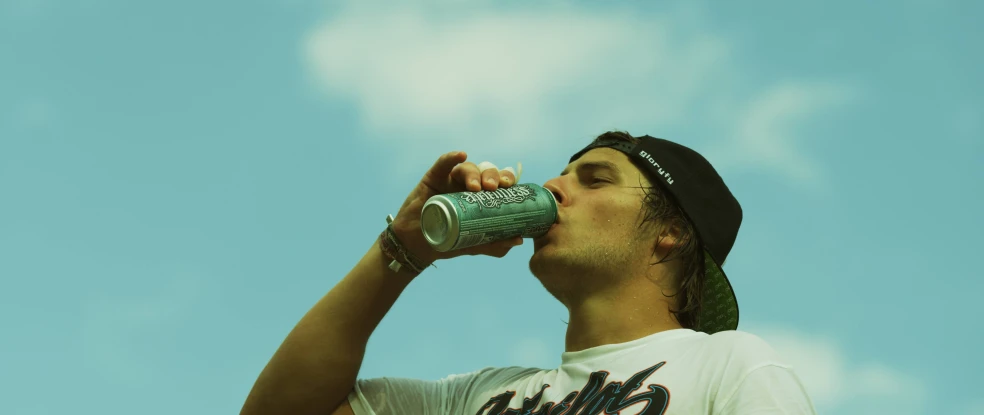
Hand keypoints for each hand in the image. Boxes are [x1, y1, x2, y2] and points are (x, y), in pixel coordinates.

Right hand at [389, 152, 522, 265]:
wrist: (416, 246)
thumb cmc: (446, 242)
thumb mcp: (473, 245)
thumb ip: (494, 244)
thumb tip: (518, 240)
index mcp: (481, 198)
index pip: (498, 183)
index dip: (507, 180)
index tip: (510, 187)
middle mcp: (468, 187)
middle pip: (485, 172)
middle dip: (492, 176)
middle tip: (492, 188)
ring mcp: (451, 181)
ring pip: (467, 168)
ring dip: (474, 173)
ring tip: (475, 186)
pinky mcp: (433, 178)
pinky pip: (443, 164)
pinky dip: (451, 158)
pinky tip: (460, 155)